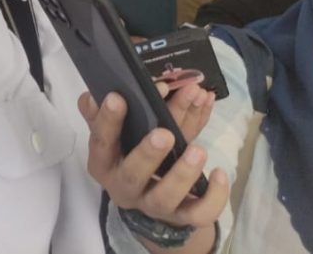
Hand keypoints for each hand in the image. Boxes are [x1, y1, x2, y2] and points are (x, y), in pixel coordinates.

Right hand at [80, 92, 227, 235]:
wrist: (147, 199)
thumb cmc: (130, 156)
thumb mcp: (115, 135)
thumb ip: (107, 116)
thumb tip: (92, 97)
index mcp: (104, 163)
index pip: (101, 142)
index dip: (107, 121)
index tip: (118, 97)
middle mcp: (124, 187)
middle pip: (132, 175)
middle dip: (148, 154)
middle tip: (165, 133)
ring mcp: (152, 204)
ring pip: (165, 197)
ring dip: (183, 174)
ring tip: (199, 150)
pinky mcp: (180, 216)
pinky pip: (198, 214)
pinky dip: (213, 198)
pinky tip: (220, 173)